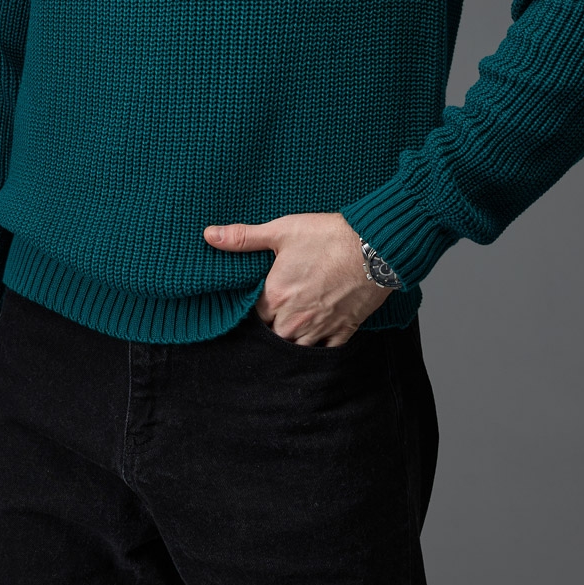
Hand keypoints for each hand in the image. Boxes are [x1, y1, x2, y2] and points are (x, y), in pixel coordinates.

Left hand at [203, 211, 391, 345]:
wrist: (374, 246)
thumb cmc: (328, 236)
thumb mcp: (282, 231)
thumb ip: (243, 238)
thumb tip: (209, 236)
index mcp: (275, 296)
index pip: (252, 317)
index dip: (255, 310)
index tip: (259, 302)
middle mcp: (294, 318)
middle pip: (272, 336)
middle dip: (271, 327)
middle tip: (276, 315)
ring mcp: (320, 328)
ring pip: (295, 349)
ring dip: (291, 341)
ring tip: (293, 327)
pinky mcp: (343, 331)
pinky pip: (325, 354)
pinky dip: (318, 349)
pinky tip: (316, 339)